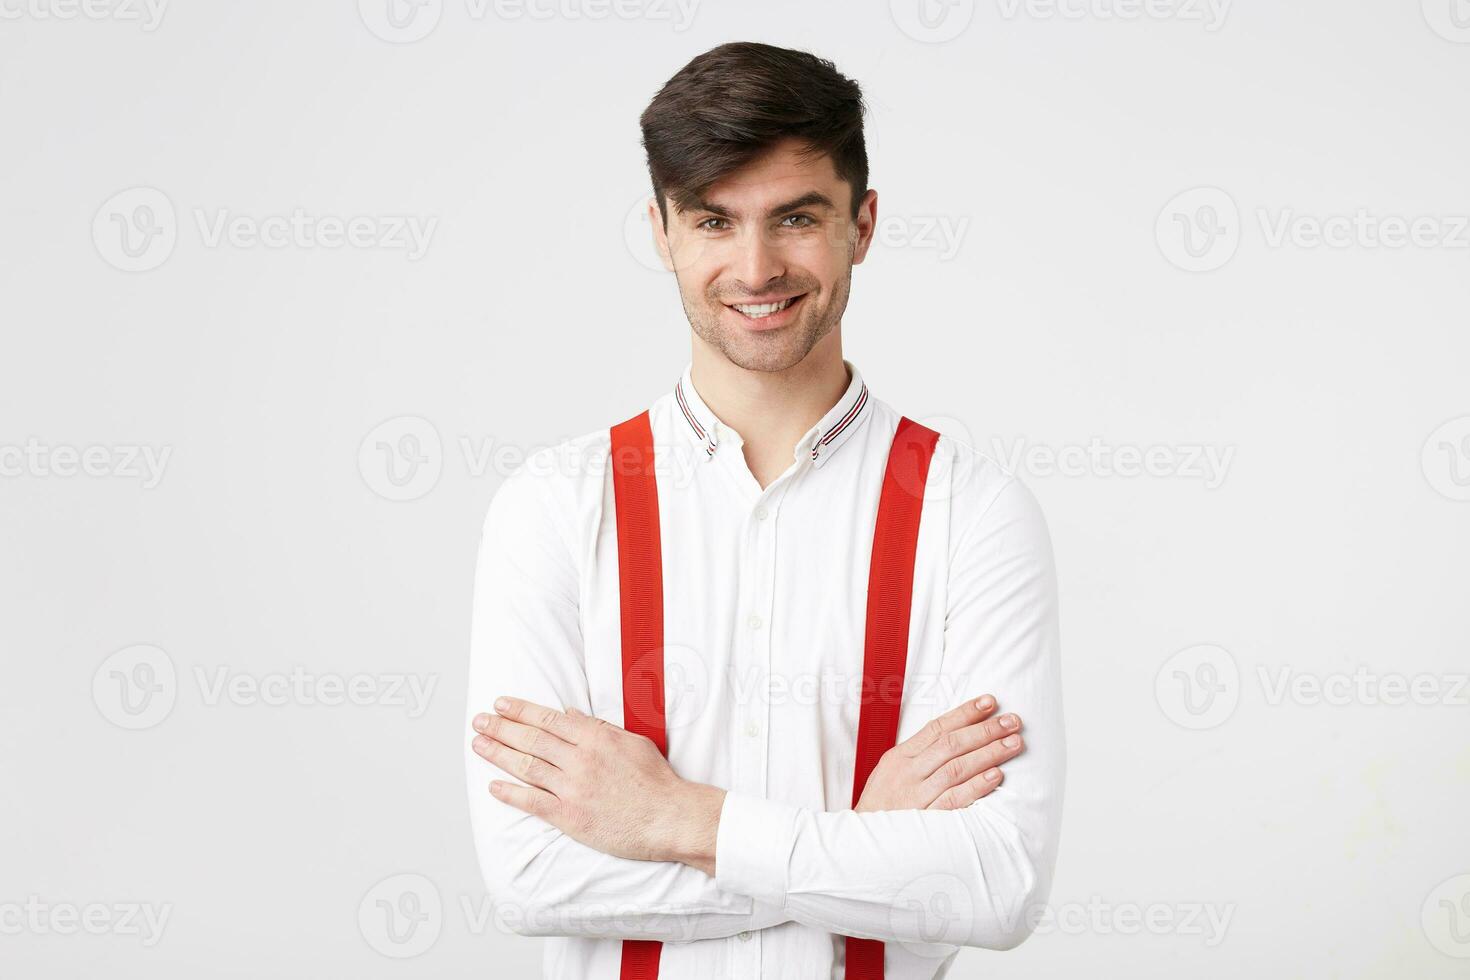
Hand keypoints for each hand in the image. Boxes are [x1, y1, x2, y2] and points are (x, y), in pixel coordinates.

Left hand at [470, 698, 724, 872]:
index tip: (501, 704)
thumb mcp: (632, 742)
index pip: (549, 719)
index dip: (521, 710)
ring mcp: (573, 788)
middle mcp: (580, 760)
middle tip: (479, 721)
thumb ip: (600, 729)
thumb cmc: (656, 781)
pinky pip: (533, 802)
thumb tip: (570, 716)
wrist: (669, 817)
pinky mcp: (570, 816)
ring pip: (527, 766)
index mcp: (596, 738)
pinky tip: (493, 786)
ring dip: (499, 754)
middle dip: (502, 727)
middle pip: (532, 739)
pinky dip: (510, 794)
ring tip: (479, 744)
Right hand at [854, 695, 1023, 811]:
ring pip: (956, 768)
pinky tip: (996, 775)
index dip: (966, 713)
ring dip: (988, 753)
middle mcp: (908, 772)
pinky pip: (955, 799)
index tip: (991, 702)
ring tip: (1014, 743)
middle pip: (951, 744)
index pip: (937, 727)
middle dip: (985, 730)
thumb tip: (955, 734)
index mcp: (900, 757)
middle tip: (1012, 721)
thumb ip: (919, 755)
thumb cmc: (882, 806)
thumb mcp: (891, 772)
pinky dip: (976, 786)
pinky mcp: (926, 820)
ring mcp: (917, 796)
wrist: (862, 845)